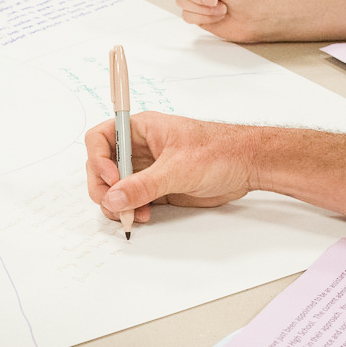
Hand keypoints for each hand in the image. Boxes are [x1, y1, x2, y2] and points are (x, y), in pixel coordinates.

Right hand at [85, 112, 258, 225]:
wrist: (247, 165)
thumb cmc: (220, 150)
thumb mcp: (178, 167)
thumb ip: (144, 185)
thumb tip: (115, 198)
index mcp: (140, 129)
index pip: (100, 138)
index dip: (98, 159)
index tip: (113, 179)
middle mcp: (139, 148)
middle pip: (101, 167)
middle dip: (104, 189)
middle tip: (115, 205)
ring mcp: (146, 169)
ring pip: (115, 188)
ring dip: (117, 204)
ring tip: (133, 215)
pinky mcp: (157, 188)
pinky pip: (132, 200)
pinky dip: (131, 211)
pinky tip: (142, 216)